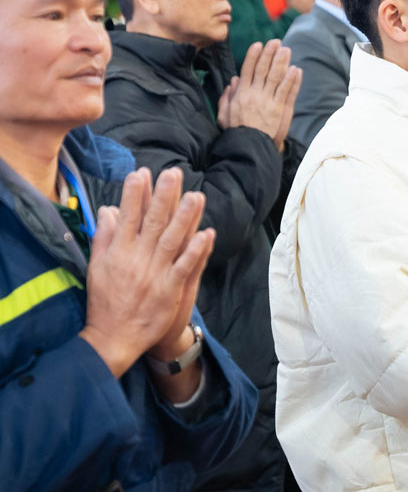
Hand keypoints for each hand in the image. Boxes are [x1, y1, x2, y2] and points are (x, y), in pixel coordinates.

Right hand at [79, 168, 214, 377]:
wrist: (113, 338)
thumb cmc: (105, 301)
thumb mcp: (97, 267)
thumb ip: (104, 237)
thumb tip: (108, 210)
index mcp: (118, 252)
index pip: (127, 216)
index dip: (135, 194)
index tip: (141, 172)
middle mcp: (137, 259)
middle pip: (152, 222)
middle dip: (163, 196)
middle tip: (174, 173)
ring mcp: (155, 274)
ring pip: (171, 240)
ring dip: (184, 218)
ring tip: (196, 195)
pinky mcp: (169, 290)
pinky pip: (184, 267)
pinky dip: (195, 251)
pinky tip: (207, 234)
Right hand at [222, 39, 300, 149]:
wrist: (248, 147)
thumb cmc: (236, 131)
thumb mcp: (224, 114)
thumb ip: (227, 97)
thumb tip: (233, 81)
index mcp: (241, 94)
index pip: (247, 70)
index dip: (253, 56)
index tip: (258, 45)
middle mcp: (255, 95)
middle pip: (263, 70)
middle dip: (269, 54)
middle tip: (276, 42)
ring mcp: (268, 101)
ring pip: (276, 77)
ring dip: (282, 62)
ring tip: (287, 50)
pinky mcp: (280, 109)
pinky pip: (287, 91)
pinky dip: (292, 80)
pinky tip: (296, 69)